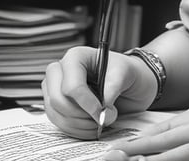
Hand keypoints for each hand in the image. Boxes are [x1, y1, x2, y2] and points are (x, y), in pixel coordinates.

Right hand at [42, 46, 157, 138]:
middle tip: (102, 117)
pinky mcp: (58, 106)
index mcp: (76, 57)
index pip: (71, 85)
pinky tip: (92, 127)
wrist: (131, 83)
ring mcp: (57, 90)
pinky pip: (60, 124)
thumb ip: (112, 89)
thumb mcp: (125, 74)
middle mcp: (61, 72)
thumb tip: (102, 110)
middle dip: (81, 115)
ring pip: (57, 115)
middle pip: (58, 100)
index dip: (86, 103)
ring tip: (100, 121)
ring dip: (80, 125)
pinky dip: (77, 130)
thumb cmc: (126, 72)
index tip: (102, 112)